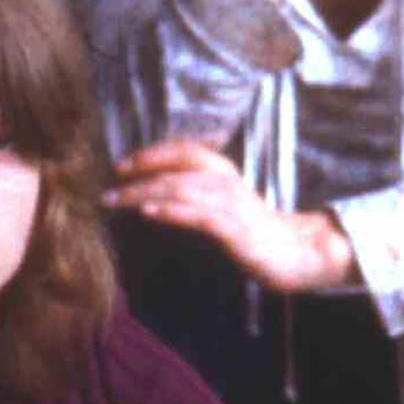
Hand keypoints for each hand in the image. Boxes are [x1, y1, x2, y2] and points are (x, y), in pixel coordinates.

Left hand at [110, 145, 352, 298]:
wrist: (294, 253)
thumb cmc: (253, 231)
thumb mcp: (222, 204)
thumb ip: (196, 193)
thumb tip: (155, 194)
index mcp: (224, 171)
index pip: (184, 150)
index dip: (152, 152)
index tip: (122, 164)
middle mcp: (226, 181)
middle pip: (176, 166)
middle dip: (140, 171)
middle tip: (109, 184)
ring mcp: (229, 205)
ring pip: (180, 189)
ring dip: (143, 192)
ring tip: (115, 199)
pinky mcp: (233, 229)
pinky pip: (196, 215)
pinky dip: (170, 211)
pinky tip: (148, 213)